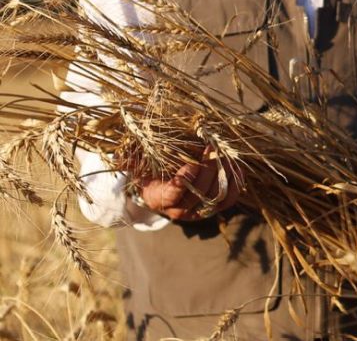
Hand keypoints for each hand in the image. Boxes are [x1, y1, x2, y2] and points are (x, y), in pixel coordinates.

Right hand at [126, 145, 243, 221]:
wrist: (164, 191)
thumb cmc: (152, 174)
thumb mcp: (139, 167)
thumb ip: (129, 162)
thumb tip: (118, 159)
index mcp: (160, 199)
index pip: (175, 193)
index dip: (185, 179)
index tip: (192, 163)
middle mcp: (180, 210)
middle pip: (200, 193)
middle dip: (208, 170)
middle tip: (213, 150)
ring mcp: (199, 210)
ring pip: (217, 197)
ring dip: (224, 175)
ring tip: (225, 155)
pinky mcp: (214, 207)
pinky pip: (229, 200)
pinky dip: (235, 184)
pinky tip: (236, 167)